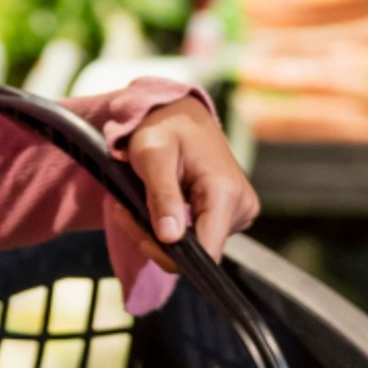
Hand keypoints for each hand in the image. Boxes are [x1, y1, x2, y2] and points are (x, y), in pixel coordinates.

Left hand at [125, 97, 258, 260]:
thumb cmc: (164, 127)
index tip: (141, 236)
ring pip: (195, 245)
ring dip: (158, 232)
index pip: (207, 252)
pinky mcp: (230, 212)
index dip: (171, 254)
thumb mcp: (152, 155)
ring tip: (135, 205)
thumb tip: (170, 238)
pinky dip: (171, 226)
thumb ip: (162, 196)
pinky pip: (199, 234)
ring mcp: (239, 210)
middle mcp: (241, 205)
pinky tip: (154, 205)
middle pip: (197, 250)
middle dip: (156, 239)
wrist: (181, 112)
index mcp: (225, 193)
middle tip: (126, 212)